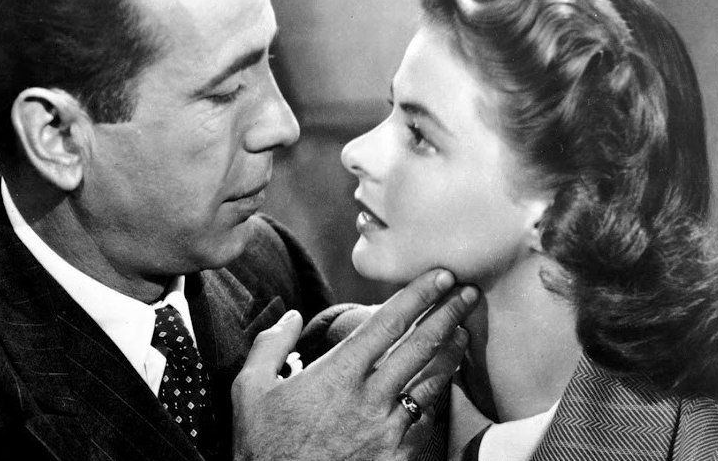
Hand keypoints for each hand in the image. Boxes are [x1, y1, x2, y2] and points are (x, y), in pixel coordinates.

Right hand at [232, 269, 479, 460]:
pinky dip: (435, 396)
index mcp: (338, 375)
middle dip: (448, 313)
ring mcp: (388, 430)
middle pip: (422, 346)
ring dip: (452, 353)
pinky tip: (441, 384)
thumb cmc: (263, 445)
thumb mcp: (250, 389)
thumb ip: (270, 346)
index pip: (388, 323)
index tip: (439, 275)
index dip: (418, 295)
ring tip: (464, 331)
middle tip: (467, 292)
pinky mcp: (397, 457)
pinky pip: (424, 420)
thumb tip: (290, 316)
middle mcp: (370, 399)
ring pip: (432, 382)